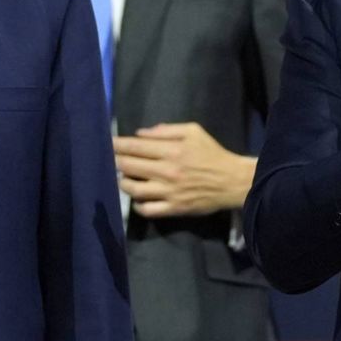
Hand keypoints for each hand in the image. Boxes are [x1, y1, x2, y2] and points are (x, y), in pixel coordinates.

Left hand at [114, 122, 255, 217]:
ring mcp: (169, 192)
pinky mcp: (174, 208)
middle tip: (111, 159)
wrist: (232, 181)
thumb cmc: (212, 153)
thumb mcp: (193, 131)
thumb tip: (141, 134)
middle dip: (116, 161)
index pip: (136, 147)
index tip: (109, 143)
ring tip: (123, 178)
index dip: (119, 145)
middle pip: (130, 166)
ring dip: (123, 183)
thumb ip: (166, 130)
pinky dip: (137, 205)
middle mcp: (167, 171)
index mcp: (172, 150)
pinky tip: (137, 199)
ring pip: (134, 189)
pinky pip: (148, 210)